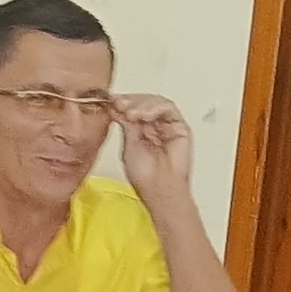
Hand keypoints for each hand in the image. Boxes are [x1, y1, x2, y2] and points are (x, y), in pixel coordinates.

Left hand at [112, 93, 201, 212]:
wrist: (159, 190)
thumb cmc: (145, 177)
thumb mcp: (128, 145)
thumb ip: (126, 124)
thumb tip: (117, 106)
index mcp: (141, 130)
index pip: (132, 108)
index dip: (122, 102)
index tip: (110, 101)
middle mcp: (155, 126)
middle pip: (144, 102)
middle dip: (131, 101)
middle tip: (119, 104)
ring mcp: (167, 126)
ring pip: (156, 102)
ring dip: (141, 104)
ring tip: (131, 113)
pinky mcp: (179, 127)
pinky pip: (169, 109)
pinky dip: (155, 108)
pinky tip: (144, 115)